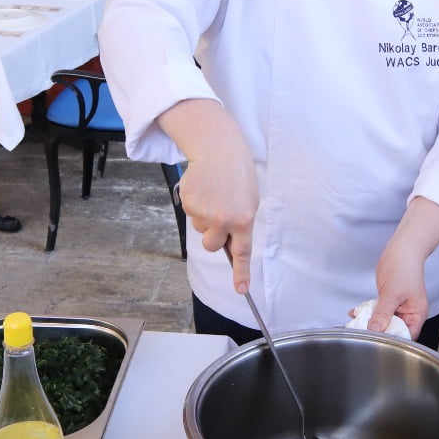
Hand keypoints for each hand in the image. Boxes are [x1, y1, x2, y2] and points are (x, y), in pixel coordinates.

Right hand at [158, 101, 258, 292]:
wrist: (218, 148)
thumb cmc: (237, 173)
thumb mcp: (249, 200)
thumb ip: (241, 223)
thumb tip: (229, 243)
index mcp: (244, 219)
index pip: (242, 252)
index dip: (241, 273)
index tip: (241, 290)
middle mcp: (224, 220)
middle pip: (213, 245)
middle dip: (214, 235)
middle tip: (220, 212)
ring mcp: (204, 213)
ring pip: (200, 229)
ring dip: (205, 217)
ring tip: (214, 194)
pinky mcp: (189, 204)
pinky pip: (191, 215)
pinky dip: (195, 205)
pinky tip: (204, 188)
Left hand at [366, 196, 438, 338]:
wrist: (401, 249)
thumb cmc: (405, 267)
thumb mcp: (393, 293)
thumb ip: (383, 313)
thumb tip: (375, 330)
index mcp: (417, 314)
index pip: (406, 336)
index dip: (393, 340)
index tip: (377, 341)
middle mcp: (409, 313)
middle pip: (394, 331)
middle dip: (379, 332)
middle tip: (363, 332)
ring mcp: (398, 308)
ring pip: (383, 322)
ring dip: (371, 322)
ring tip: (357, 323)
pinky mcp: (388, 301)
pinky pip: (378, 312)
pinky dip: (368, 313)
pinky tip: (357, 313)